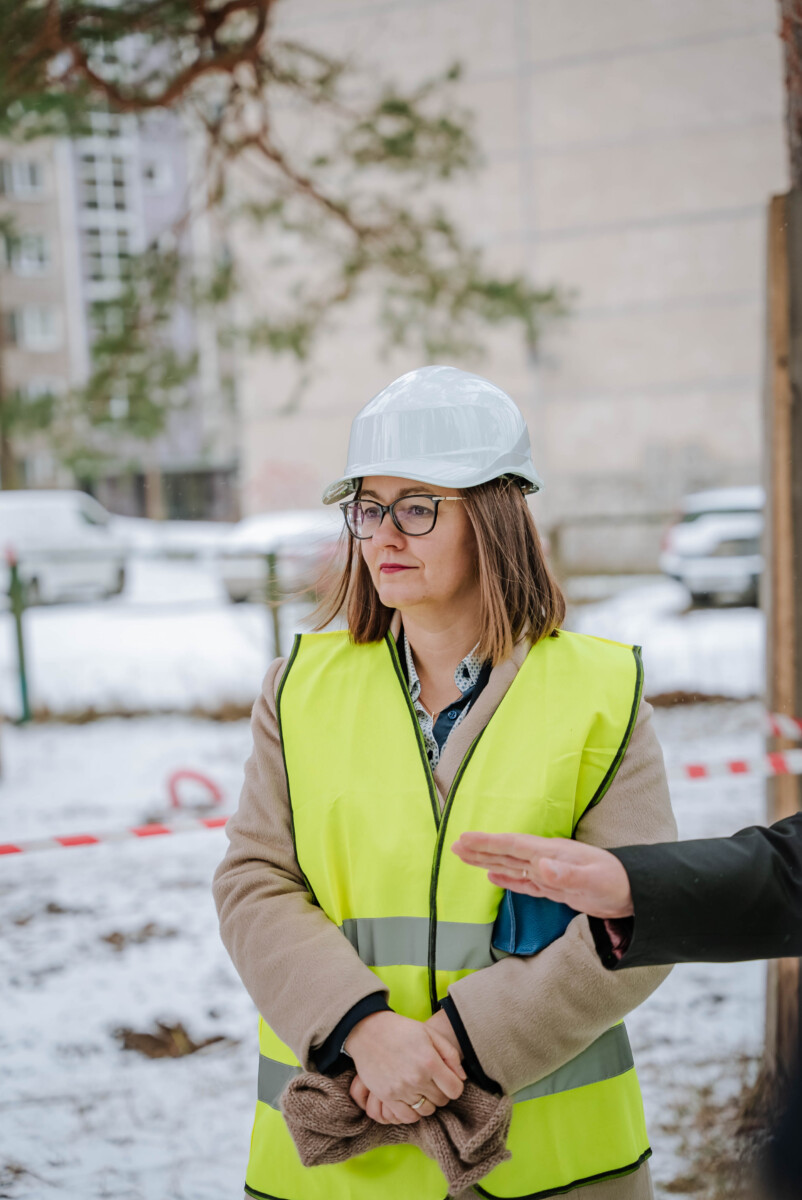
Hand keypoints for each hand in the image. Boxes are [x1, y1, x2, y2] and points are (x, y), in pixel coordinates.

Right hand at [344, 1010, 465, 1122]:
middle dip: (441, 1093)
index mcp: (430, 1061)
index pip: (455, 1090)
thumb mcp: (430, 1033)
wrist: (368, 1031)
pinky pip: (407, 1117)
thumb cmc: (402, 1030)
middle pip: (441, 1101)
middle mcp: (417, 1078)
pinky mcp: (386, 1097)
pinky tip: (410, 1099)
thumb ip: (450, 1054)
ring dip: (427, 1102)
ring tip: (421, 1089)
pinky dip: (412, 1112)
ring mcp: (401, 1089)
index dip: (455, 1086)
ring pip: (426, 1110)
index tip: (448, 1080)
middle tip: (432, 1082)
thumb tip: (462, 1077)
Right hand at [451, 831, 633, 918]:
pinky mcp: (555, 887)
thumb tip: (539, 865)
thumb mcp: (592, 880)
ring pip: (511, 864)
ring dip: (488, 860)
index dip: (487, 842)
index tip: (464, 838)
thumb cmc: (616, 883)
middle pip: (506, 851)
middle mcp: (546, 859)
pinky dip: (507, 878)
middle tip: (454, 846)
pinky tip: (494, 876)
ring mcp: (550, 872)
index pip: (512, 845)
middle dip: (480, 848)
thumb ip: (566, 873)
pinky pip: (524, 881)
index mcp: (551, 853)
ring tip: (465, 857)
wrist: (636, 893)